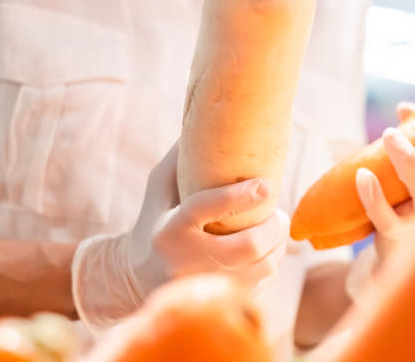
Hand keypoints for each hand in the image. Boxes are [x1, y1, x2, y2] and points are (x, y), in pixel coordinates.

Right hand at [72, 145, 287, 330]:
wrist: (137, 278)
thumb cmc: (155, 219)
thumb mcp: (158, 188)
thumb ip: (180, 158)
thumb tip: (205, 115)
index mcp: (170, 228)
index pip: (206, 209)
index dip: (239, 197)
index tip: (266, 184)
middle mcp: (187, 260)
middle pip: (248, 246)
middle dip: (273, 226)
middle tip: (277, 213)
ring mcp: (205, 285)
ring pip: (262, 267)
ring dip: (276, 244)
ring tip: (273, 227)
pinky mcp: (219, 299)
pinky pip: (262, 282)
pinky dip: (271, 262)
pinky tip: (265, 249)